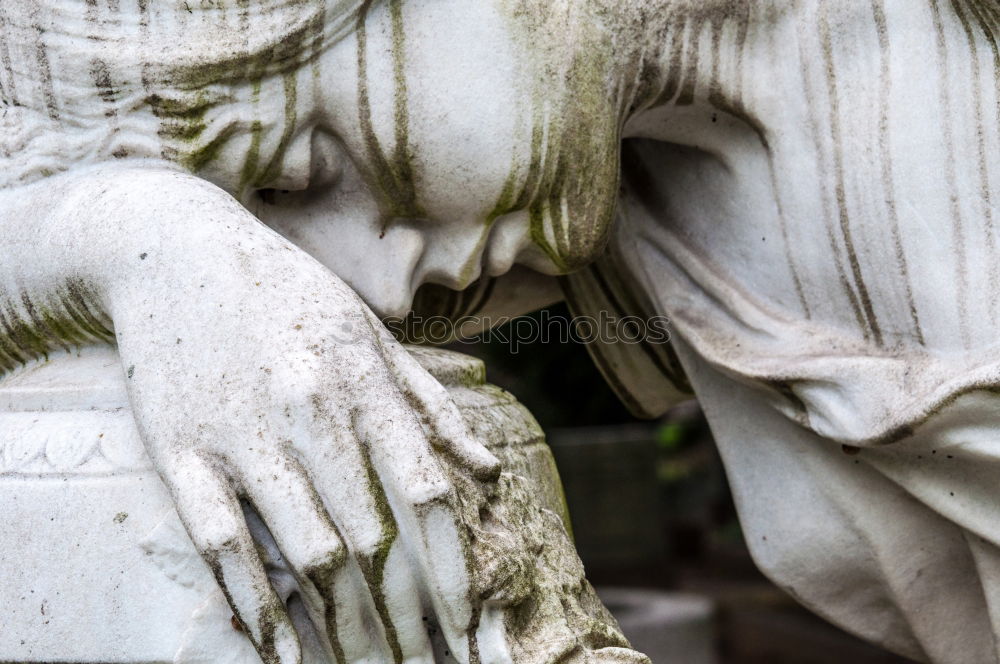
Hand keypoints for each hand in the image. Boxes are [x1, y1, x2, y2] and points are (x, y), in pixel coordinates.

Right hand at [95, 170, 499, 662]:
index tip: (471, 622)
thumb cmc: (287, 295)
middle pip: (373, 539)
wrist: (171, 250)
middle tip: (425, 661)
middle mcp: (310, 412)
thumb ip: (430, 405)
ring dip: (343, 625)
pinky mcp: (181, 451)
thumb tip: (487, 468)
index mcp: (364, 384)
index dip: (452, 568)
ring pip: (306, 552)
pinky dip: (254, 607)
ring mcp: (242, 435)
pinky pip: (222, 544)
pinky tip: (282, 653)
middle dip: (405, 616)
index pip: (425, 494)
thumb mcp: (370, 334)